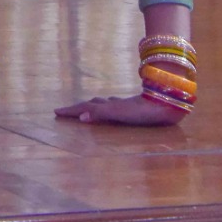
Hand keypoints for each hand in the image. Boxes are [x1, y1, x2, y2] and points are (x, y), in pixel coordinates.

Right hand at [55, 93, 187, 126]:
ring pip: (104, 104)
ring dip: (93, 106)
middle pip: (92, 104)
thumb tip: (81, 117)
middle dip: (79, 107)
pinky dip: (108, 107)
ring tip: (87, 108)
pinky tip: (114, 107)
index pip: (85, 107)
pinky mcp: (134, 107)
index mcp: (108, 107)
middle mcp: (114, 104)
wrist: (166, 103)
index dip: (72, 110)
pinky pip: (115, 106)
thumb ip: (100, 114)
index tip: (56, 111)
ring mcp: (124, 105)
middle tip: (68, 111)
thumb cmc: (142, 112)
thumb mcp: (118, 113)